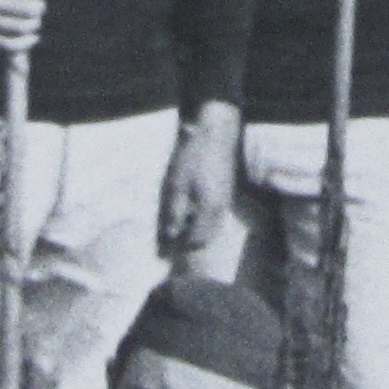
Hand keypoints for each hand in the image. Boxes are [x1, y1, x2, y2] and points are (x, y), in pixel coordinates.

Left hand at [158, 107, 241, 256]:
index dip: (180, 249)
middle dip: (188, 244)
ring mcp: (225, 201)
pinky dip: (202, 222)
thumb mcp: (177, 186)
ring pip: (212, 228)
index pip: (196, 241)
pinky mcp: (225, 194)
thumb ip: (175, 213)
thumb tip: (171, 236)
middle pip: (206, 237)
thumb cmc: (193, 158)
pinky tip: (188, 214)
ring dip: (196, 233)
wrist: (215, 135)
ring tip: (176, 230)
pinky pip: (214, 217)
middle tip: (168, 246)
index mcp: (209, 210)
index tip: (163, 253)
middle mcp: (221, 210)